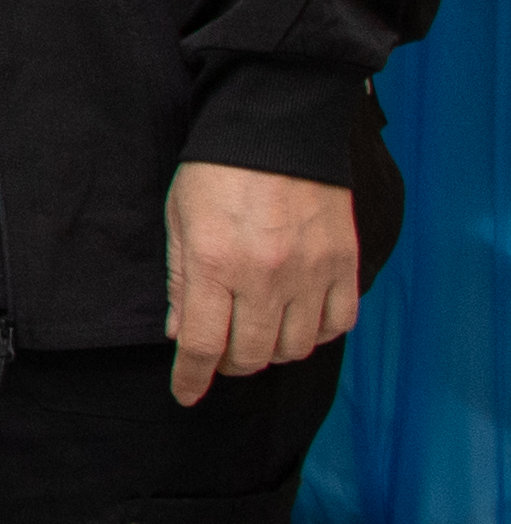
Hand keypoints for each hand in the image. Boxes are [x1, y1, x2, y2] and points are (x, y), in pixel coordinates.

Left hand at [165, 160, 363, 405]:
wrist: (278, 129)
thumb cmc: (216, 172)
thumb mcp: (179, 222)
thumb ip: (180, 283)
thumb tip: (182, 336)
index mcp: (214, 265)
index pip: (204, 345)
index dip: (192, 378)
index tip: (186, 395)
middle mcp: (265, 277)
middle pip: (251, 355)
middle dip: (231, 364)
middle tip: (222, 351)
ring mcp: (310, 273)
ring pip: (295, 347)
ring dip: (272, 349)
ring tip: (258, 331)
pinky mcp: (344, 264)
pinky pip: (337, 324)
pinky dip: (317, 332)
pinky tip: (299, 319)